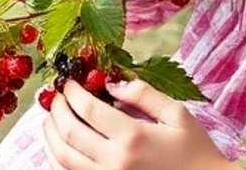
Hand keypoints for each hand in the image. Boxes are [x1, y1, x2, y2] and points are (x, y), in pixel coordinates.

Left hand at [42, 80, 233, 169]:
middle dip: (56, 111)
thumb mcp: (176, 114)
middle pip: (70, 133)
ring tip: (50, 120)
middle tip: (55, 97)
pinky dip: (58, 162)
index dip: (72, 92)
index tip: (68, 82)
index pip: (88, 109)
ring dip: (50, 137)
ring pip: (64, 160)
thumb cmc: (195, 151)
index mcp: (133, 137)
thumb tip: (112, 83)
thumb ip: (143, 94)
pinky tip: (60, 148)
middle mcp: (116, 161)